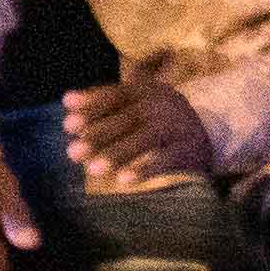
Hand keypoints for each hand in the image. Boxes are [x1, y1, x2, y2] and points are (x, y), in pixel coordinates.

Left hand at [64, 77, 219, 191]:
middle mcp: (160, 105)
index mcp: (144, 90)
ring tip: (93, 169)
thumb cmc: (155, 116)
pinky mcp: (187, 149)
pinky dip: (145, 169)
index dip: (91, 108)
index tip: (67, 124)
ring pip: (145, 138)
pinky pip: (166, 159)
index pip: (115, 96)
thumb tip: (66, 100)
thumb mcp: (135, 99)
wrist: (202, 134)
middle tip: (73, 152)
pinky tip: (123, 180)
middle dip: (99, 135)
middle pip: (127, 118)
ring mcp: (176, 126)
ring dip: (117, 153)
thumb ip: (102, 99)